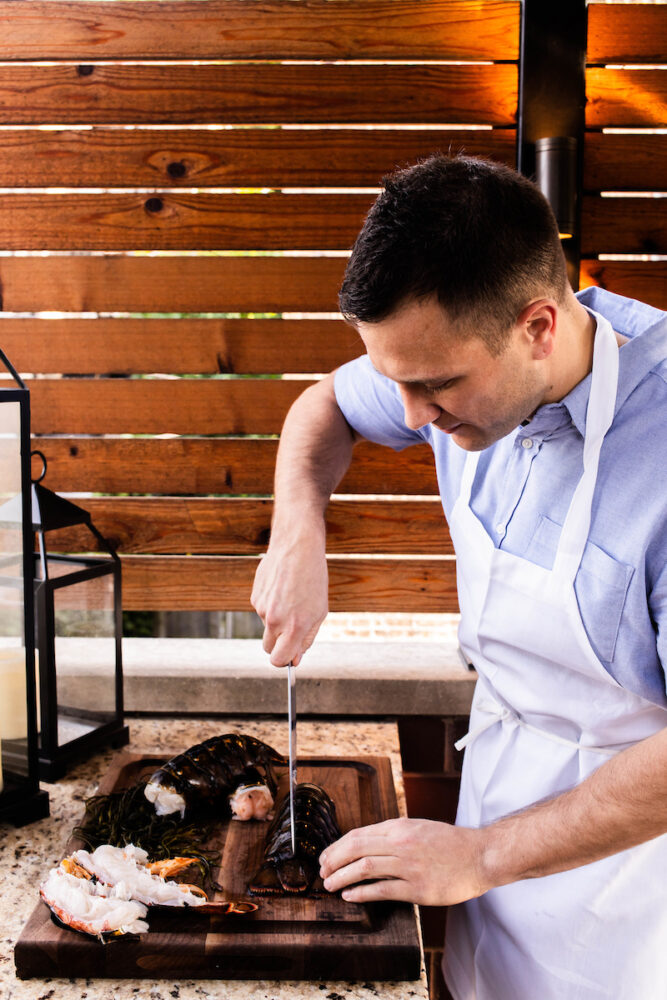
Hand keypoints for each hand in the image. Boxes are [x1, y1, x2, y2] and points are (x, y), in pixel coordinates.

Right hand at [251, 533, 327, 666]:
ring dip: (277, 619)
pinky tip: (282, 588)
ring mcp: (261, 608)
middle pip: (268, 648)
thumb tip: (295, 659)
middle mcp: (275, 620)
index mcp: (294, 627)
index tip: (289, 656)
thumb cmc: (313, 580)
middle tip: (292, 628)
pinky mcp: (254, 595)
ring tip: (291, 597)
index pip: (279, 660)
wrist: (297, 547)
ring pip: (267, 626)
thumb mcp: (319, 612)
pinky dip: (271, 604)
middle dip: (278, 644)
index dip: (284, 660)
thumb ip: (306, 639)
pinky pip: (262, 609)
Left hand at [318, 817, 488, 906]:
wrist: (480, 856)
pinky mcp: (418, 889)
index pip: (358, 835)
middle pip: (356, 849)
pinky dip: (361, 893)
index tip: (326, 856)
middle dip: (333, 861)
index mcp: (400, 827)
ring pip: (364, 868)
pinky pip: (382, 890)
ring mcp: (409, 866)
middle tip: (322, 871)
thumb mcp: (418, 828)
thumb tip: (366, 844)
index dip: (337, 847)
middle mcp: (401, 843)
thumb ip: (394, 834)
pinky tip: (350, 896)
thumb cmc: (450, 843)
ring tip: (330, 884)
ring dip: (342, 877)